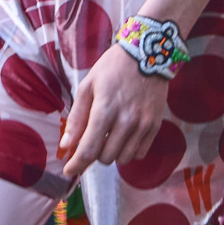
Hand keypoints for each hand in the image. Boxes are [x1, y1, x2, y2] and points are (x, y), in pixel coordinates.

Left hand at [59, 45, 172, 178]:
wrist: (147, 53)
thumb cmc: (112, 68)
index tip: (69, 171)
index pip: (89, 149)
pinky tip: (124, 136)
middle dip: (94, 153)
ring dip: (112, 153)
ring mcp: (143, 124)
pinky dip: (129, 150)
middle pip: (105, 157)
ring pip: (123, 158)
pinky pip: (140, 153)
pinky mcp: (156, 125)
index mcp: (105, 110)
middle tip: (93, 138)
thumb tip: (67, 145)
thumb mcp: (88, 86)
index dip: (77, 165)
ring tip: (109, 135)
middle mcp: (126, 121)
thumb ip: (77, 118)